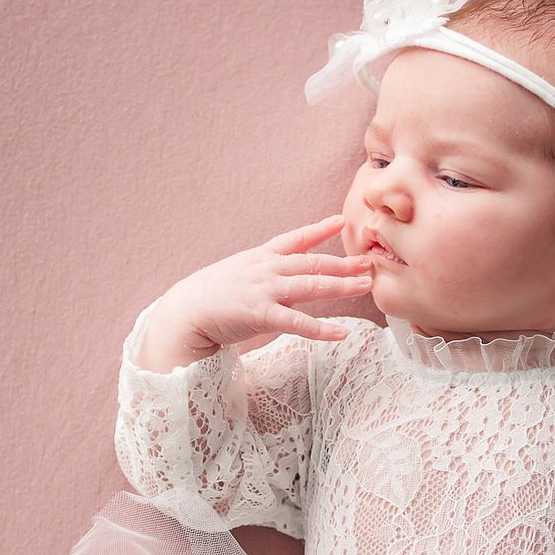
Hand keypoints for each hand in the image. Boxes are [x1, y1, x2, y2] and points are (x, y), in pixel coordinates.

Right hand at [154, 213, 373, 355]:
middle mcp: (267, 269)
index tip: (339, 221)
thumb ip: (265, 274)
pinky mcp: (262, 315)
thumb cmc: (211, 297)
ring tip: (366, 285)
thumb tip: (286, 278)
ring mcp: (265, 290)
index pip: (294, 239)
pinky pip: (298, 323)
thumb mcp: (240, 275)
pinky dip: (322, 329)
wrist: (185, 312)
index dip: (318, 230)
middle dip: (343, 262)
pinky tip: (342, 333)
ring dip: (341, 285)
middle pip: (312, 263)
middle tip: (369, 261)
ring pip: (312, 286)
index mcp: (261, 258)